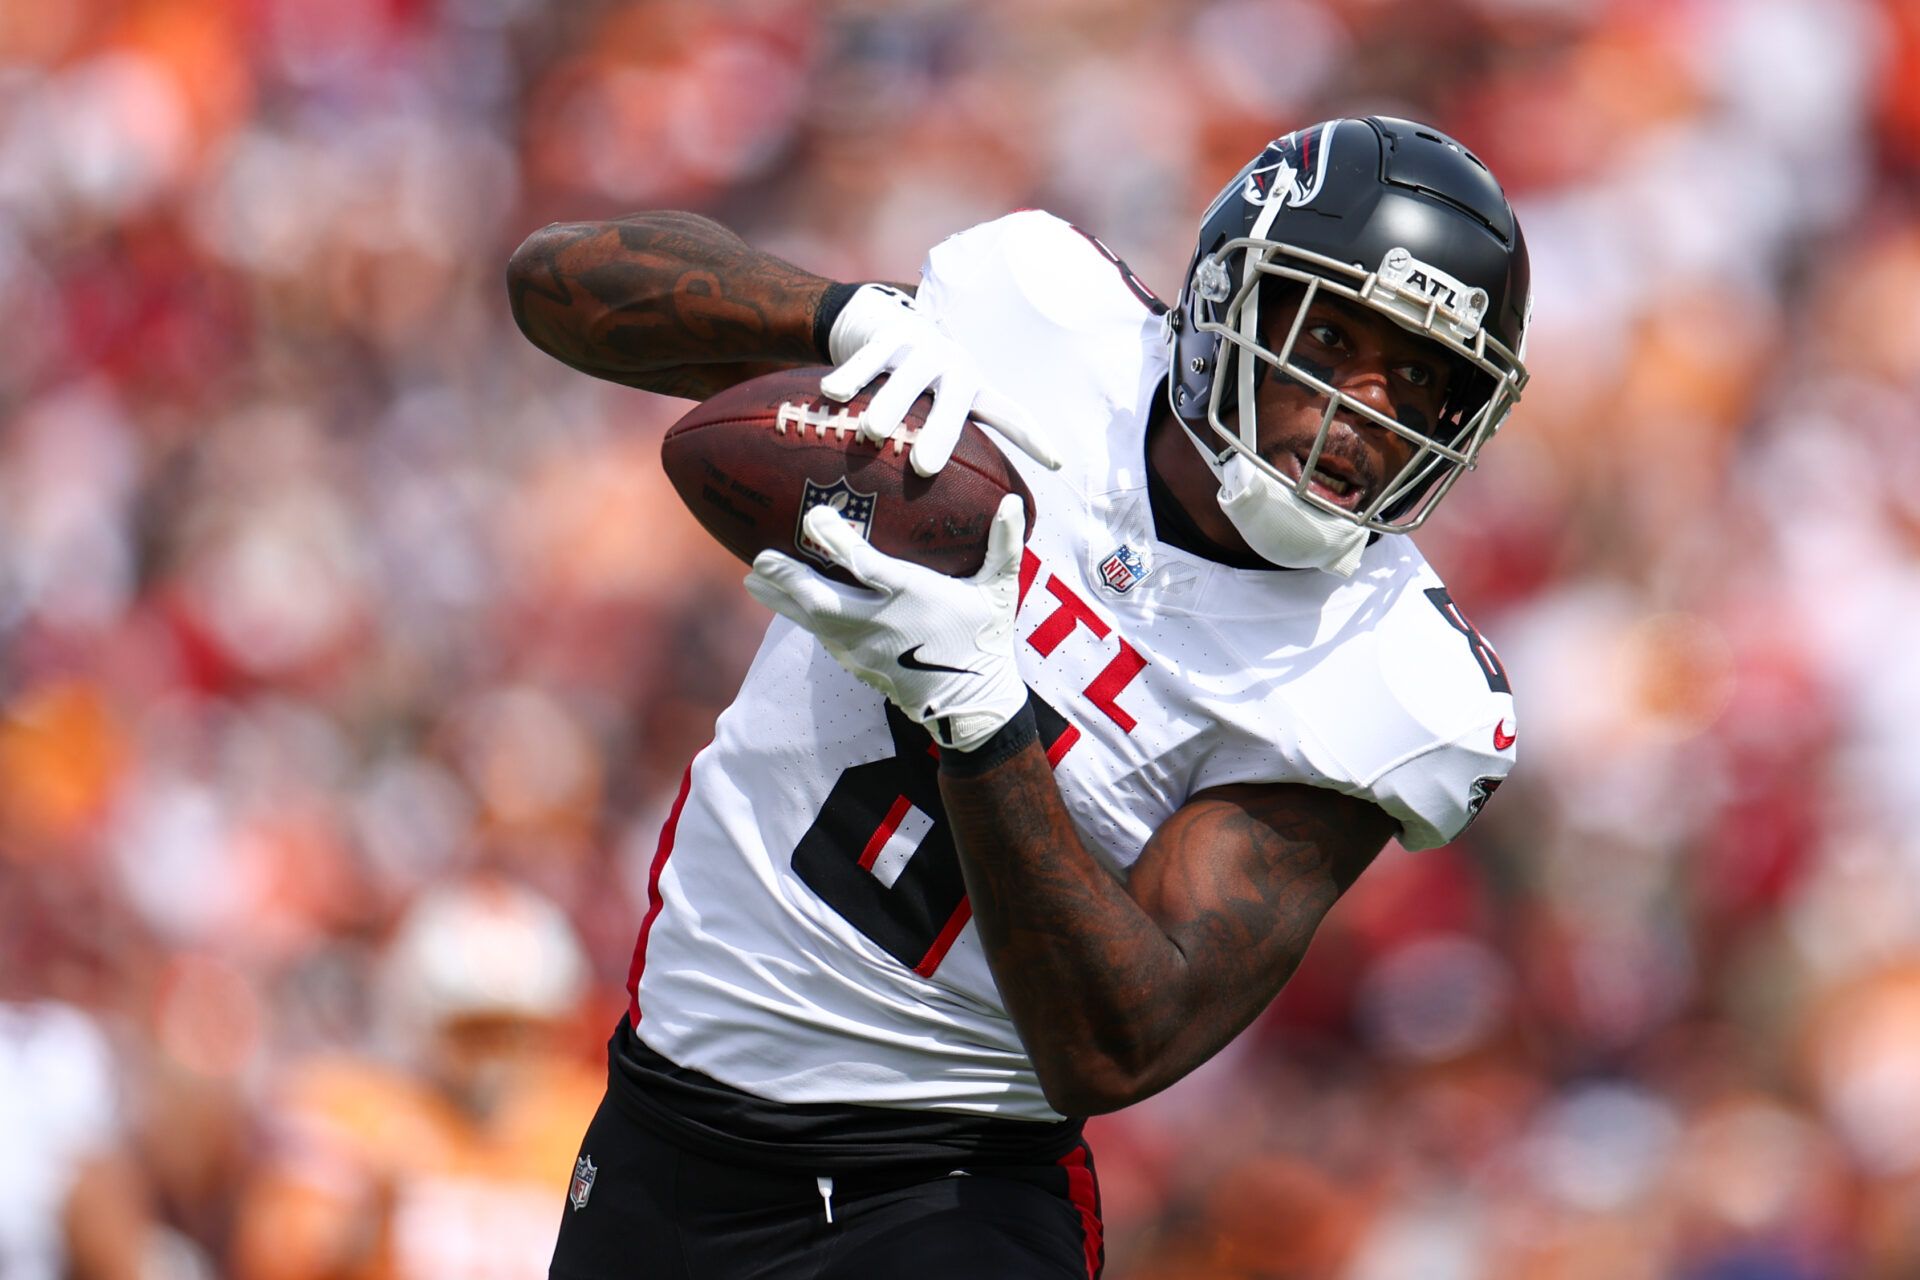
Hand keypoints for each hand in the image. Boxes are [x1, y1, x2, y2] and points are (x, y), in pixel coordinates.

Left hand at [744, 494, 1028, 751]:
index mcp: (912, 597)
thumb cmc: (986, 638)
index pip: (866, 566)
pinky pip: (822, 637)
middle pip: (822, 599)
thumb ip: (1005, 545)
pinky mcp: (858, 664)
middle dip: (787, 579)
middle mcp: (881, 623)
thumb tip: (1016, 502)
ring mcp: (865, 648)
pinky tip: (782, 603)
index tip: (814, 516)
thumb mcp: (1001, 590)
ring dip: (781, 600)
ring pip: (813, 621)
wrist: (971, 704)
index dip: (838, 541)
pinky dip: (800, 618)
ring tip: (753, 579)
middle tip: (759, 558)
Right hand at [822, 284, 1059, 477]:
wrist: (885, 325)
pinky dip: (853, 376)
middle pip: (955, 399)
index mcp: (975, 390)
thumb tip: (960, 509)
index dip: (1033, 439)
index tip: (1056, 464)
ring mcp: (921, 348)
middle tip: (924, 468)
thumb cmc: (919, 387)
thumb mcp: (942, 406)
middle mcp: (954, 366)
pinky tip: (835, 396)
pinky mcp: (888, 336)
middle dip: (942, 431)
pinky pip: (870, 357)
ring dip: (891, 404)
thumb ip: (952, 446)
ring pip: (909, 376)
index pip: (1010, 414)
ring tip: (873, 433)